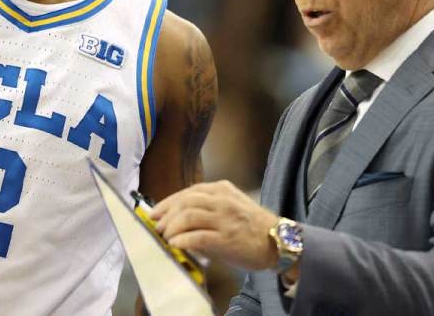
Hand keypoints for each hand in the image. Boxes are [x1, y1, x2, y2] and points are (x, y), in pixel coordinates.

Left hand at [151, 180, 279, 270]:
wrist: (278, 242)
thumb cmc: (252, 226)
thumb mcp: (231, 206)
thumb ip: (209, 206)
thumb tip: (178, 217)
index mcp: (222, 189)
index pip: (188, 191)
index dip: (168, 202)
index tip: (155, 212)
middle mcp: (222, 201)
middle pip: (185, 202)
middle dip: (166, 215)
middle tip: (157, 227)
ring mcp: (225, 219)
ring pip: (188, 216)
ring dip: (171, 227)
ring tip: (164, 236)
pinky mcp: (227, 239)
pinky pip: (197, 236)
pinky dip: (181, 240)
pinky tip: (174, 244)